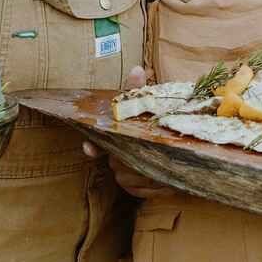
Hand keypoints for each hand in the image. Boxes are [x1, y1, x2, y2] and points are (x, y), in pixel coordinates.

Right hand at [82, 65, 171, 199]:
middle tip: (157, 157)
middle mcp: (115, 159)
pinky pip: (143, 193)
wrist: (172, 150)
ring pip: (132, 180)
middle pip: (119, 163)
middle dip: (137, 161)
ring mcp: (124, 177)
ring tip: (168, 171)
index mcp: (115, 137)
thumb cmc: (151, 123)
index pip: (97, 143)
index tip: (89, 148)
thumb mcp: (146, 105)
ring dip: (150, 177)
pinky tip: (169, 184)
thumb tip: (136, 68)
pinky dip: (157, 189)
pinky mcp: (136, 191)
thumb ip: (138, 90)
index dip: (93, 147)